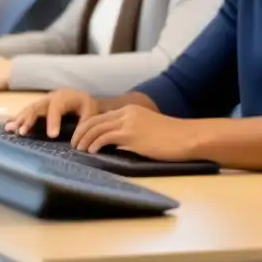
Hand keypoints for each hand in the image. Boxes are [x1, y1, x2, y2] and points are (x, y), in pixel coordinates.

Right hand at [5, 88, 100, 137]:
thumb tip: (76, 140)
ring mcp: (42, 102)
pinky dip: (18, 119)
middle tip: (22, 132)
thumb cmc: (86, 106)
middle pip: (37, 107)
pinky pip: (26, 113)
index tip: (51, 136)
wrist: (80, 97)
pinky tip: (9, 127)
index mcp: (64, 97)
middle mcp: (50, 98)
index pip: (56, 108)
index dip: (52, 121)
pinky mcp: (38, 108)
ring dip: (20, 120)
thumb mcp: (90, 112)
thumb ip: (84, 123)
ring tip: (11, 130)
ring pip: (29, 110)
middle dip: (29, 120)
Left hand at [71, 105, 199, 161]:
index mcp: (130, 110)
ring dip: (84, 140)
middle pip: (94, 120)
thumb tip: (115, 145)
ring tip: (79, 150)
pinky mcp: (131, 134)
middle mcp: (127, 113)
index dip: (87, 127)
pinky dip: (94, 144)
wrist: (187, 137)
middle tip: (74, 145)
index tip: (80, 139)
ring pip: (96, 128)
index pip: (101, 116)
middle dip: (80, 133)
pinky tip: (91, 151)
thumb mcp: (147, 130)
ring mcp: (129, 123)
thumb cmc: (171, 139)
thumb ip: (130, 133)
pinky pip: (105, 137)